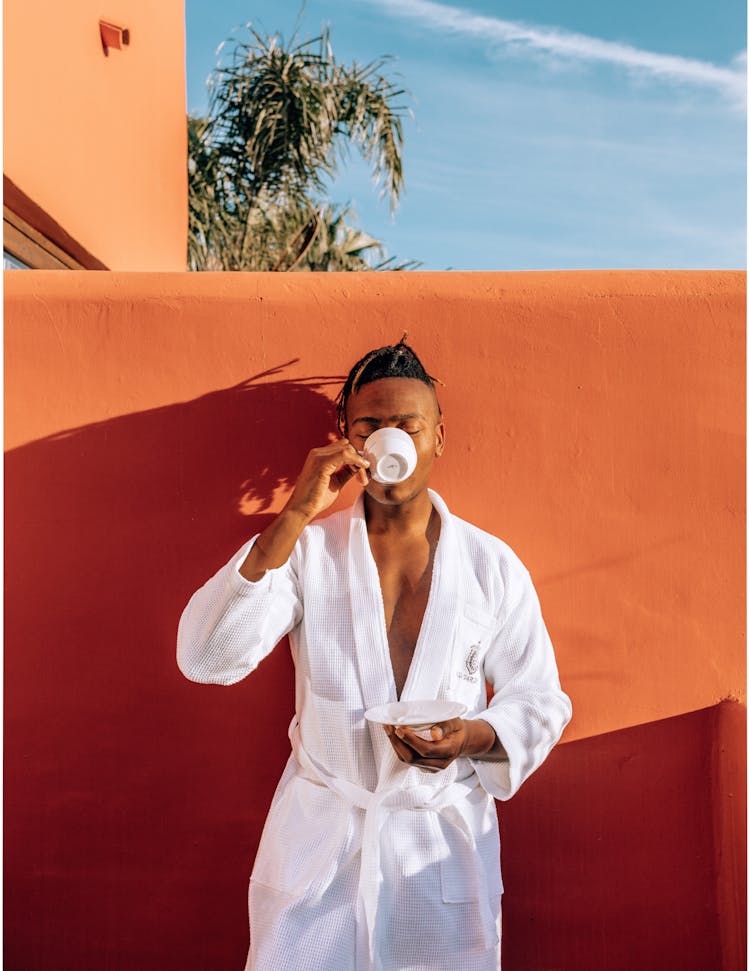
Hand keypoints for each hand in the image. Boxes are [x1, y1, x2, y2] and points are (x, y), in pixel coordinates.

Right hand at [285, 439, 369, 521]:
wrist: (302, 508)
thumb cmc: (316, 498)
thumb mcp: (336, 482)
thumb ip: (346, 472)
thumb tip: (359, 466)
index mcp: (320, 456)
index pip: (343, 448)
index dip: (356, 458)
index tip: (363, 472)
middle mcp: (318, 453)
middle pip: (347, 447)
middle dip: (359, 460)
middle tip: (363, 477)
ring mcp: (318, 456)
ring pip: (348, 449)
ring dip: (359, 462)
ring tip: (362, 478)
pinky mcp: (321, 463)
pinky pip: (345, 454)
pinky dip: (356, 460)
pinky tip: (361, 469)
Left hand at [384, 718, 499, 771]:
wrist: (462, 740)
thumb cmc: (456, 728)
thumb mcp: (454, 722)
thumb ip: (444, 727)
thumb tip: (434, 733)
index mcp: (449, 751)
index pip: (426, 750)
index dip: (411, 740)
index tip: (399, 728)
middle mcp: (440, 764)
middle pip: (413, 758)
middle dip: (398, 743)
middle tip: (389, 726)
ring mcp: (432, 768)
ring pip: (408, 760)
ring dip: (395, 745)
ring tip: (388, 728)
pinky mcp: (424, 767)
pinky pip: (408, 760)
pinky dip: (399, 748)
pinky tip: (394, 736)